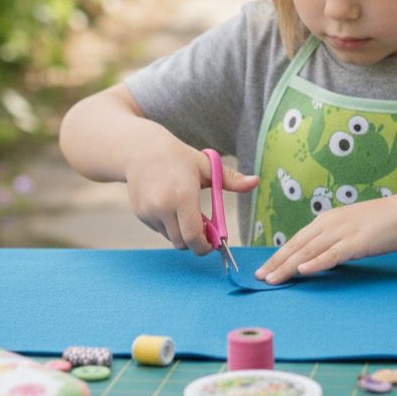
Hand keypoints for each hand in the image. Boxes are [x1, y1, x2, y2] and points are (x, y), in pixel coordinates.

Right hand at [124, 140, 258, 254]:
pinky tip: (168, 204)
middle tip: (203, 226)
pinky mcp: (141, 214)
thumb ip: (231, 179)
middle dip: (195, 241)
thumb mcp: (206, 165)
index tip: (213, 242)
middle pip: (183, 243)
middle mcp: (163, 207)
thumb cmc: (178, 157)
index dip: (205, 245)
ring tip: (184, 210)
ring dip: (181, 232)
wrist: (141, 150)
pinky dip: (167, 224)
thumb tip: (256, 181)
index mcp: (182, 196)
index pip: (194, 237)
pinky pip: (159, 229)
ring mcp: (149, 212)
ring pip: (170, 237)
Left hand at [255, 194, 396, 283]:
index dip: (278, 255)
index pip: (296, 240)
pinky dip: (316, 263)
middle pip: (296, 246)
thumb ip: (331, 240)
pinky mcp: (356, 242)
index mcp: (325, 221)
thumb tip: (317, 255)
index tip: (264, 268)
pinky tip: (302, 270)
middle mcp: (328, 225)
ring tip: (273, 279)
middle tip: (259, 277)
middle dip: (276, 263)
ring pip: (309, 251)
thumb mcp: (348, 229)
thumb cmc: (378, 223)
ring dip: (288, 266)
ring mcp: (341, 232)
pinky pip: (332, 255)